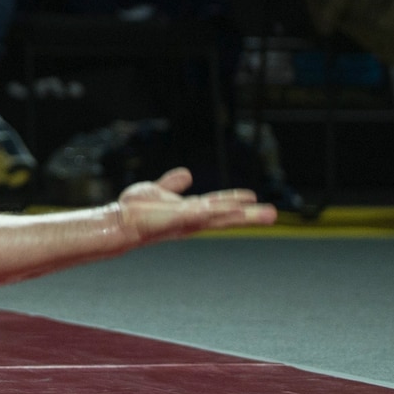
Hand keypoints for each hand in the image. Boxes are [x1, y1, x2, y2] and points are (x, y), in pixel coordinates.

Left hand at [113, 168, 274, 246]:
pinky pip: (200, 215)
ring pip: (218, 216)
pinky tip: (231, 211)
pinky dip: (215, 213)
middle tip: (273, 214)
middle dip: (249, 216)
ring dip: (239, 214)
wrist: (120, 219)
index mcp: (190, 210)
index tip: (255, 199)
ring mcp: (186, 220)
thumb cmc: (136, 209)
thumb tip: (186, 174)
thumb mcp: (158, 190)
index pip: (218, 205)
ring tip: (263, 214)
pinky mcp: (176, 220)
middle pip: (225, 215)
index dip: (235, 201)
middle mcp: (192, 217)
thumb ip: (172, 184)